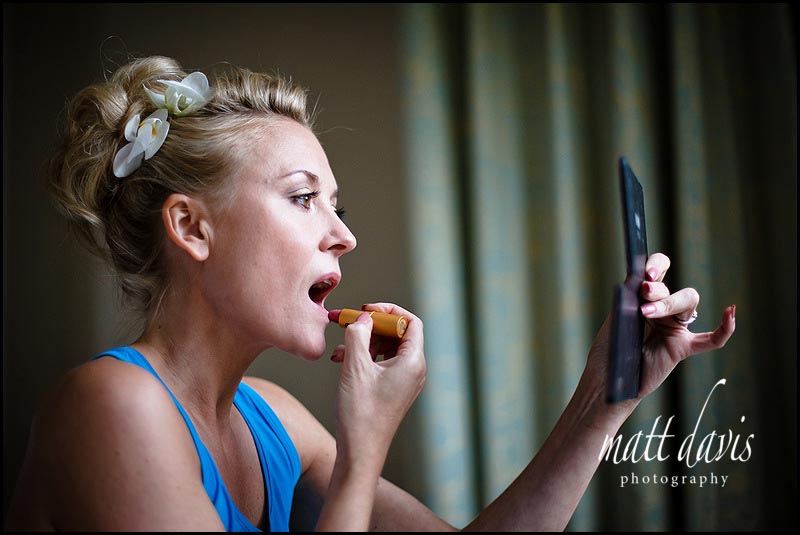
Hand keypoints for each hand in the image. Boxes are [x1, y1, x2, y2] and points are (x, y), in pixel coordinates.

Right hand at [329, 303, 426, 463]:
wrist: (360, 452)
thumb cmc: (360, 414)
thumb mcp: (355, 368)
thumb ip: (358, 335)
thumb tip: (362, 318)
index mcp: (413, 362)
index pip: (410, 322)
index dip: (389, 311)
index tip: (366, 311)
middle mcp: (414, 370)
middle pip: (398, 333)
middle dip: (372, 327)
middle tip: (350, 325)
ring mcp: (405, 381)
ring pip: (387, 348)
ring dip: (364, 343)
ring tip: (341, 350)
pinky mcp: (393, 390)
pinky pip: (382, 364)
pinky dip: (364, 358)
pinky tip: (343, 361)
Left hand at [586, 253, 735, 401]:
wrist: (608, 378)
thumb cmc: (609, 347)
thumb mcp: (616, 316)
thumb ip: (629, 297)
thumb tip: (638, 278)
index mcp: (645, 295)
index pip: (659, 269)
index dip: (657, 265)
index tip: (646, 274)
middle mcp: (663, 308)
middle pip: (673, 287)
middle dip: (659, 290)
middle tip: (643, 293)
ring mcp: (675, 328)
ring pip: (688, 303)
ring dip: (669, 303)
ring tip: (646, 312)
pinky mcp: (682, 348)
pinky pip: (711, 339)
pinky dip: (725, 328)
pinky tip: (730, 312)